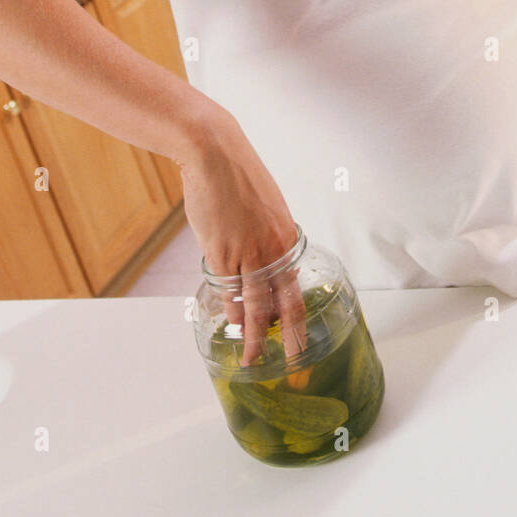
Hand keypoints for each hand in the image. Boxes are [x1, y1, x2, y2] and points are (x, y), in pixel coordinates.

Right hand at [179, 106, 307, 366]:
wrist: (216, 155)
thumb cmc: (242, 178)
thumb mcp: (270, 209)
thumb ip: (272, 238)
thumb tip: (269, 263)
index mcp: (287, 238)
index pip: (295, 289)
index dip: (297, 319)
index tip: (300, 339)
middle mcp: (271, 251)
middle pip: (279, 304)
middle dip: (282, 336)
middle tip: (287, 361)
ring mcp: (245, 253)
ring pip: (251, 304)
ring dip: (251, 334)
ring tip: (250, 355)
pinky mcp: (219, 251)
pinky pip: (227, 289)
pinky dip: (229, 308)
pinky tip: (231, 322)